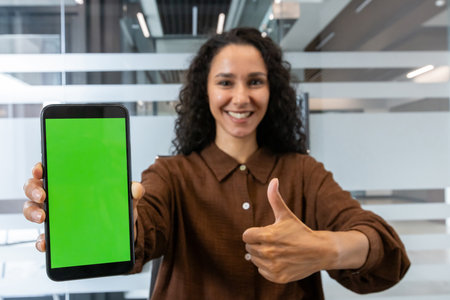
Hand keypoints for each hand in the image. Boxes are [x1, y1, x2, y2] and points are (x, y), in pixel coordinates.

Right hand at [23, 162, 144, 251]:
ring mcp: (55, 215)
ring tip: (43, 218)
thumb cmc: (117, 207)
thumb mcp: (125, 197)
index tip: (41, 169)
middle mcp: (58, 196)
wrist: (121, 231)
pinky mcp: (57, 235)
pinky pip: (43, 237)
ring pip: (33, 210)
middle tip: (43, 195)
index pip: (50, 170)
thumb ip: (131, 191)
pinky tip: (46, 243)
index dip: (41, 168)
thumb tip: (135, 189)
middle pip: (34, 188)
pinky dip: (42, 240)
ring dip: (33, 213)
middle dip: (34, 190)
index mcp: (70, 181)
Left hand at [242, 178, 333, 283]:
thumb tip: (273, 180)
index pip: (246, 236)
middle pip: (249, 248)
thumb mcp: (286, 215)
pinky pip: (262, 271)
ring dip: (262, 255)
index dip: (254, 233)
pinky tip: (279, 260)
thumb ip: (275, 198)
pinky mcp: (277, 277)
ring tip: (277, 251)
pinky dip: (268, 267)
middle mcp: (269, 252)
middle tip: (273, 242)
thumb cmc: (300, 231)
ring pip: (254, 260)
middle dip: (258, 243)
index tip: (264, 232)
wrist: (320, 251)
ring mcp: (273, 266)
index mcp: (268, 236)